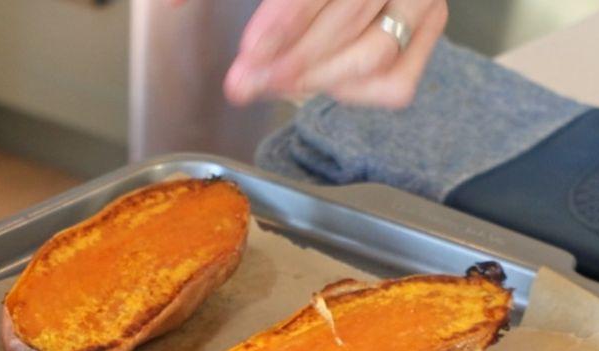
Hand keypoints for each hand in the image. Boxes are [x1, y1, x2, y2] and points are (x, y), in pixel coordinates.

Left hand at [221, 0, 447, 107]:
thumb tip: (169, 5)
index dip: (283, 23)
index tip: (248, 56)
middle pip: (346, 22)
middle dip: (288, 64)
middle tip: (243, 85)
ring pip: (374, 54)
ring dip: (316, 80)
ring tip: (273, 85)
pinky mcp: (430, 22)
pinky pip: (396, 81)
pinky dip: (354, 93)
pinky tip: (319, 82)